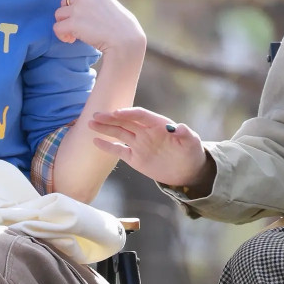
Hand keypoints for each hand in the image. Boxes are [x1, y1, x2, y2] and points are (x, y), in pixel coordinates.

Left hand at [54, 0, 145, 54]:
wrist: (125, 39)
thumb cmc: (121, 27)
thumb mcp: (108, 6)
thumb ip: (94, 3)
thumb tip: (79, 12)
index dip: (77, 9)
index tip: (85, 20)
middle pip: (64, 3)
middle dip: (69, 15)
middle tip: (77, 29)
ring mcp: (78, 8)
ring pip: (58, 15)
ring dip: (64, 25)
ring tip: (73, 36)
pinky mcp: (73, 22)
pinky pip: (56, 27)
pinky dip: (61, 35)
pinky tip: (71, 40)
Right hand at [88, 107, 213, 190]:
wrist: (187, 170)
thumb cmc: (191, 152)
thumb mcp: (192, 142)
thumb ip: (186, 134)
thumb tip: (180, 127)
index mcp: (157, 124)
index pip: (140, 115)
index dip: (128, 113)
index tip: (117, 113)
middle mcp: (145, 132)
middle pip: (125, 122)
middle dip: (110, 118)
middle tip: (96, 115)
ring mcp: (138, 144)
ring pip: (119, 133)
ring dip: (105, 128)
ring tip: (91, 123)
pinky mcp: (134, 157)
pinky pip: (118, 150)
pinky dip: (107, 146)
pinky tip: (95, 141)